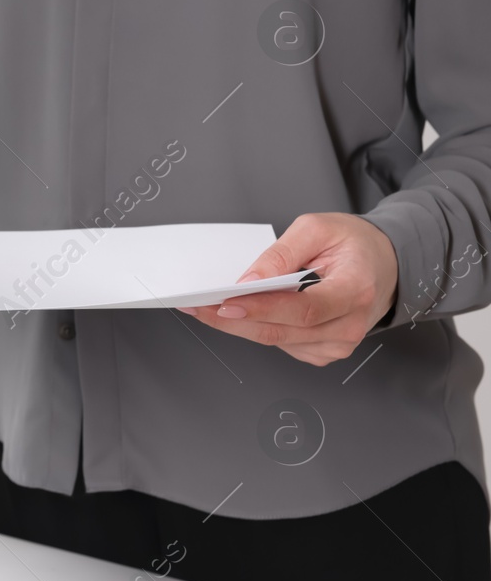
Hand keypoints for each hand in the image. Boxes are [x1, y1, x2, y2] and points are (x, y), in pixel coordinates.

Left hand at [178, 213, 398, 366]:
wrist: (383, 264)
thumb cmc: (354, 245)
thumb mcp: (318, 229)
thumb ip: (282, 253)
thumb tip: (250, 280)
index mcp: (356, 290)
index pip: (304, 309)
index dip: (262, 309)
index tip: (226, 303)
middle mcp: (350, 324)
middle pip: (283, 331)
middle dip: (233, 320)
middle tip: (197, 307)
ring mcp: (338, 343)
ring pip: (277, 341)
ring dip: (238, 326)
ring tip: (206, 308)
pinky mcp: (325, 351)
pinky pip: (282, 344)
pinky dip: (256, 329)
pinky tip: (239, 315)